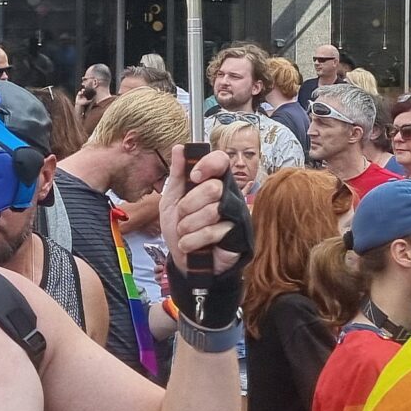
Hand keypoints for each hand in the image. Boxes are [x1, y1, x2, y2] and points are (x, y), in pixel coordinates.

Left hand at [161, 144, 249, 329]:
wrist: (183, 263)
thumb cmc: (181, 229)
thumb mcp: (171, 199)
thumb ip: (177, 175)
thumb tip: (180, 148)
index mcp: (213, 182)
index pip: (221, 161)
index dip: (209, 164)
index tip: (195, 176)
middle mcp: (228, 196)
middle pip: (214, 187)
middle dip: (189, 204)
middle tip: (182, 215)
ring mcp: (235, 216)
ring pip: (213, 210)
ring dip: (189, 225)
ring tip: (184, 232)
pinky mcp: (238, 237)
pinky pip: (215, 231)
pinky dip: (194, 240)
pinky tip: (191, 245)